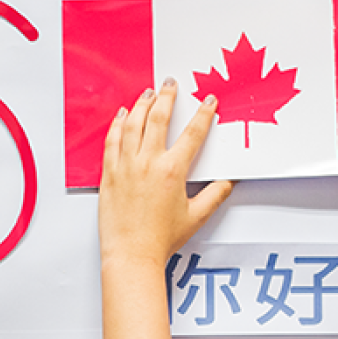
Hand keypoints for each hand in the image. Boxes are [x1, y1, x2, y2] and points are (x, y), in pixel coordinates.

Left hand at [98, 78, 234, 268]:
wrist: (132, 254)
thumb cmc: (160, 239)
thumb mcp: (196, 216)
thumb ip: (215, 194)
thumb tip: (228, 181)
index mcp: (172, 171)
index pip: (192, 134)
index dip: (203, 115)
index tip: (208, 102)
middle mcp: (147, 163)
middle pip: (159, 118)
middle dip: (167, 97)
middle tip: (171, 84)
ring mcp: (125, 165)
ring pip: (133, 124)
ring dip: (142, 105)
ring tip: (148, 93)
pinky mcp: (109, 172)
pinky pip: (111, 140)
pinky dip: (117, 124)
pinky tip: (122, 115)